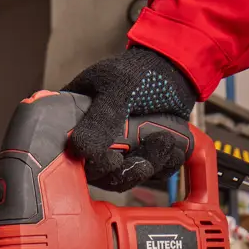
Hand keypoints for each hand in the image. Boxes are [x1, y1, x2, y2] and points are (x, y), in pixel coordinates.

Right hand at [62, 46, 196, 191]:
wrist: (175, 70)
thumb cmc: (140, 71)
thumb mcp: (116, 88)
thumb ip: (100, 119)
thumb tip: (80, 150)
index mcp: (76, 122)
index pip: (72, 158)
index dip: (93, 167)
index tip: (114, 159)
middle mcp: (94, 142)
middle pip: (103, 177)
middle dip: (128, 171)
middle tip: (145, 160)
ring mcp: (120, 153)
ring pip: (129, 177)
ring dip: (151, 164)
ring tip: (165, 139)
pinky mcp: (143, 157)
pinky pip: (153, 174)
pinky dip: (166, 163)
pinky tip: (173, 144)